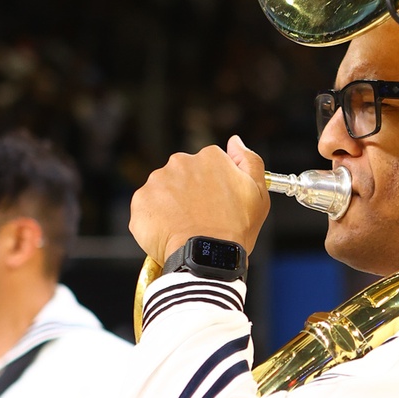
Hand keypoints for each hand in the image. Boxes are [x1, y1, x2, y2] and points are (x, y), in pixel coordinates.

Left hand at [129, 136, 270, 265]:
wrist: (206, 256)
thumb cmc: (235, 229)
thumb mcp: (258, 194)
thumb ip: (249, 160)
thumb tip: (235, 141)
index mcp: (210, 158)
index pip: (207, 166)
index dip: (212, 187)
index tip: (216, 204)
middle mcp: (181, 162)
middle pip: (183, 175)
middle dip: (189, 194)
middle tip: (200, 218)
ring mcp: (158, 180)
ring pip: (163, 191)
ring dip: (171, 206)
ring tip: (185, 227)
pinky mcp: (141, 200)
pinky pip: (147, 209)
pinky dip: (156, 220)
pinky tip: (170, 233)